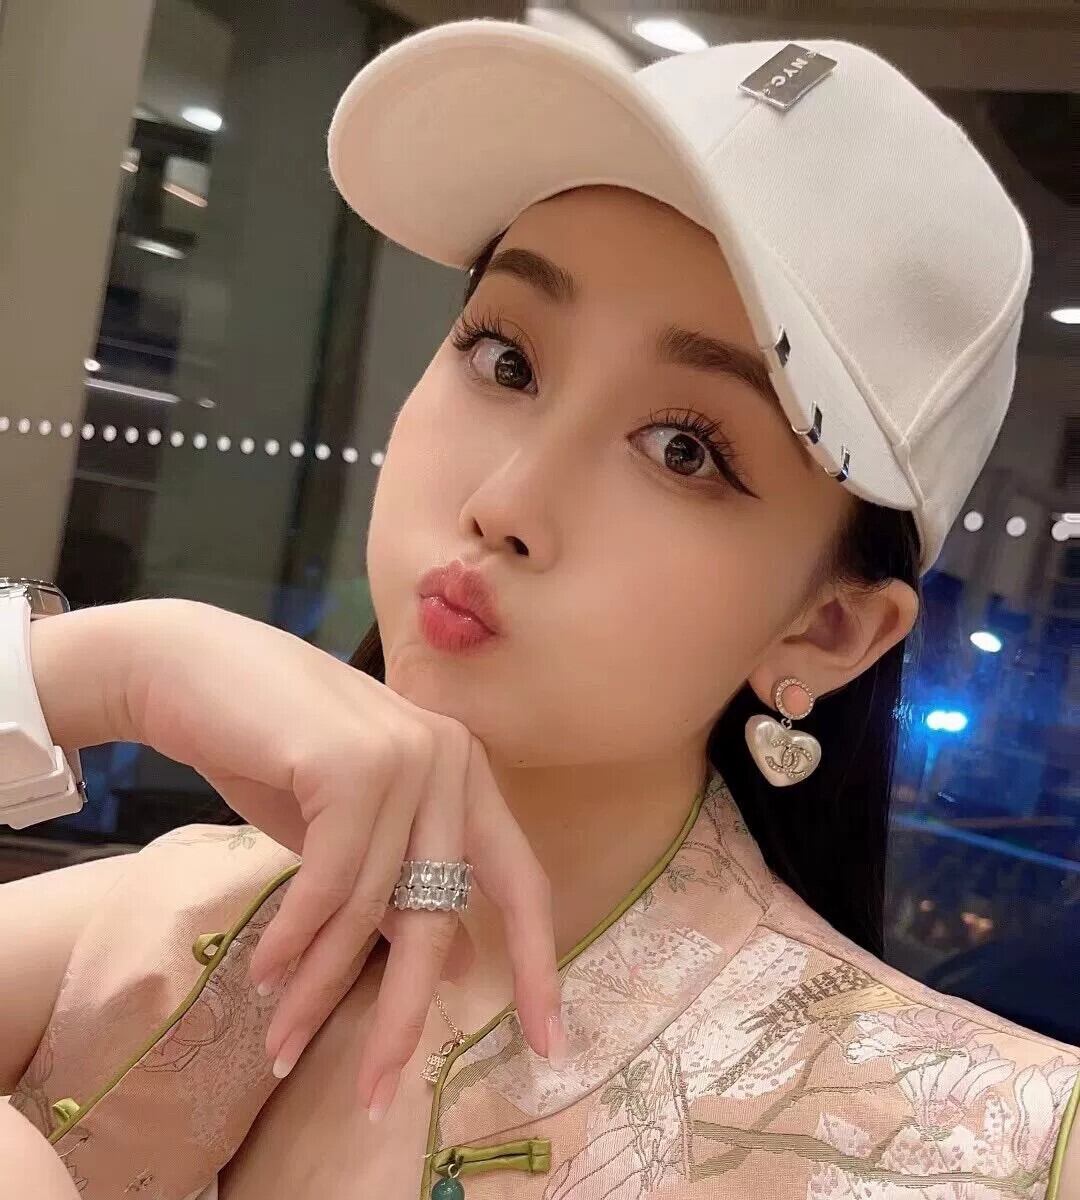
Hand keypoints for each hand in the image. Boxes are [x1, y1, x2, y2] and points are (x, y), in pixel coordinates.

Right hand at [32, 599, 562, 1109]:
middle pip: (440, 912)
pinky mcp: (353, 763)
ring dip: (320, 984)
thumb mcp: (348, 828)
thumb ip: (404, 883)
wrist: (190, 669)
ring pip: (372, 907)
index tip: (548, 1041)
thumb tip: (462, 964)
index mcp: (464, 771)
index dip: (536, 962)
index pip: (519, 878)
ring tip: (283, 1036)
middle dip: (405, 1011)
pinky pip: (331, 882)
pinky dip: (296, 938)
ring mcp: (408, 753)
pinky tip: (264, 971)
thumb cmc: (270, 749)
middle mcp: (451, 758)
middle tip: (377, 1092)